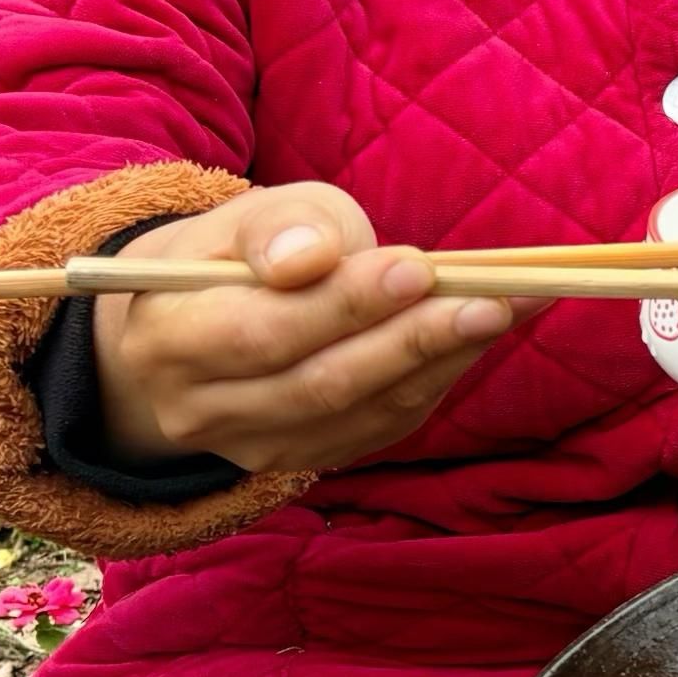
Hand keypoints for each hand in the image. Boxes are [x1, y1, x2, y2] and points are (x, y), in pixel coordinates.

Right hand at [94, 183, 521, 474]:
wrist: (200, 321)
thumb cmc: (238, 254)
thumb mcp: (246, 216)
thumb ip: (280, 227)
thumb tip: (310, 260)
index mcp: (168, 339)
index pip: (262, 333)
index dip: (344, 306)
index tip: (417, 268)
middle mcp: (200, 410)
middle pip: (320, 385)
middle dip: (413, 339)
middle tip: (492, 299)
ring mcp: (252, 446)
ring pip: (359, 413)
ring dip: (441, 360)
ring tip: (510, 309)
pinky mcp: (302, 460)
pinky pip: (379, 428)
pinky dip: (435, 381)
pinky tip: (479, 336)